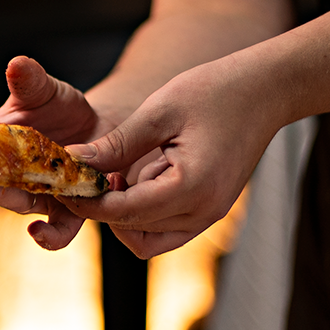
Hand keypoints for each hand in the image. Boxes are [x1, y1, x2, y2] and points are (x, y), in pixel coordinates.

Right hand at [0, 56, 118, 233]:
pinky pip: (56, 231)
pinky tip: (38, 232)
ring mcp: (33, 195)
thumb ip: (30, 81)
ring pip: (12, 202)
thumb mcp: (44, 91)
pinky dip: (48, 237)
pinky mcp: (66, 209)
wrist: (100, 127)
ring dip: (2, 199)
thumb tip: (17, 65)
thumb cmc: (60, 108)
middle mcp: (4, 177)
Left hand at [61, 55, 285, 257]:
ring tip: (112, 174)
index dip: (87, 202)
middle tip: (83, 176)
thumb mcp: (158, 112)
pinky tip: (134, 178)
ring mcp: (208, 216)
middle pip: (132, 231)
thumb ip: (116, 144)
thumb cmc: (216, 91)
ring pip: (146, 240)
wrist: (267, 90)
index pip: (124, 212)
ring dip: (120, 215)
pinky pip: (163, 230)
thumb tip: (73, 162)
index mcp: (192, 188)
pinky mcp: (208, 211)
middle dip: (101, 209)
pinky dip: (140, 214)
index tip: (61, 184)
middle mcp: (203, 212)